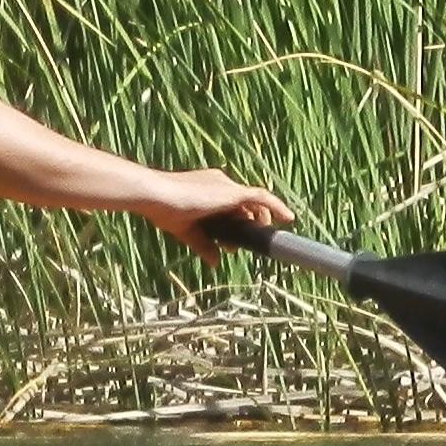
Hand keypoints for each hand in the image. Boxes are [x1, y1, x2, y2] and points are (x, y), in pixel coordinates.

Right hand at [142, 173, 292, 242]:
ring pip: (254, 202)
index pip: (231, 205)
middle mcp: (221, 183)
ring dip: (261, 220)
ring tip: (265, 235)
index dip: (238, 222)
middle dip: (249, 224)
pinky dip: (277, 207)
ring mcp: (228, 186)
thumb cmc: (165, 210)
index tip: (236, 239)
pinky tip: (288, 219)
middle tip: (247, 242)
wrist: (157, 196)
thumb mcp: (188, 232)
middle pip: (245, 204)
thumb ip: (204, 245)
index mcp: (209, 189)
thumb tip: (216, 262)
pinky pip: (262, 197)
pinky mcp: (233, 192)